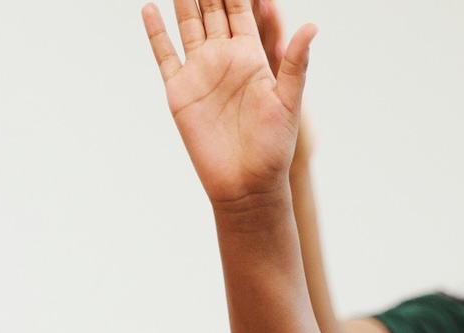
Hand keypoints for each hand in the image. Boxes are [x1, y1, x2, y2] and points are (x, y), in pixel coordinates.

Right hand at [143, 0, 311, 208]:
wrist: (246, 184)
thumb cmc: (273, 148)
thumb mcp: (289, 101)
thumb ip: (296, 62)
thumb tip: (313, 26)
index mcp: (250, 56)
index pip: (241, 9)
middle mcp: (223, 58)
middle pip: (211, 9)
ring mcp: (200, 72)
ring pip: (188, 24)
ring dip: (183, 0)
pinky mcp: (179, 91)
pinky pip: (165, 55)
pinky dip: (156, 32)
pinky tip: (149, 9)